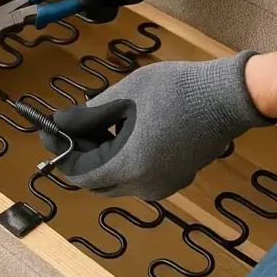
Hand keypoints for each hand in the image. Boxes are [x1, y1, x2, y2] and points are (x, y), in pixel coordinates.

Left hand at [40, 53, 272, 200]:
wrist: (227, 97)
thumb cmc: (173, 90)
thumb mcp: (123, 96)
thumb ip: (86, 115)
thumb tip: (58, 123)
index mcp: (129, 166)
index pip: (79, 174)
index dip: (60, 152)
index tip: (49, 130)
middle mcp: (144, 186)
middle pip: (96, 180)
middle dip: (79, 154)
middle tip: (72, 124)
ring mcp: (163, 186)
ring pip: (116, 179)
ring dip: (100, 156)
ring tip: (96, 122)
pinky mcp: (176, 179)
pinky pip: (137, 177)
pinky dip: (122, 159)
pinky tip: (122, 130)